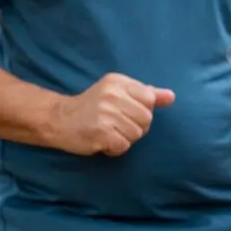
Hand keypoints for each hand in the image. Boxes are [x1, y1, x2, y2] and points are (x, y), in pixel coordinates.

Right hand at [51, 73, 175, 156]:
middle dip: (135, 127)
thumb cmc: (92, 106)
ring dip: (125, 139)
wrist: (59, 119)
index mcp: (118, 82)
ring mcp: (106, 114)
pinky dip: (115, 149)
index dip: (142, 111)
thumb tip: (171, 97)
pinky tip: (104, 142)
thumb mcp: (118, 92)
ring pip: (136, 134)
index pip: (150, 99)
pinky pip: (123, 146)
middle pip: (146, 119)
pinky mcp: (100, 133)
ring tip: (109, 133)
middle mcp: (113, 95)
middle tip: (116, 125)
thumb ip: (146, 93)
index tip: (126, 112)